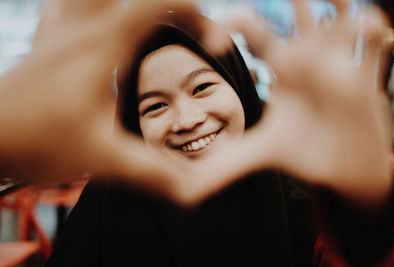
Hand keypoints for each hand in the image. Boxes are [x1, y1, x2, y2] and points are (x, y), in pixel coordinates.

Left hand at [0, 0, 226, 188]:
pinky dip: (88, 3)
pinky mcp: (47, 44)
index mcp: (103, 46)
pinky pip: (65, 3)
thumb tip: (193, 187)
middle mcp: (82, 28)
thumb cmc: (34, 142)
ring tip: (150, 20)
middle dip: (166, 2)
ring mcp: (60, 32)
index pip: (160, 4)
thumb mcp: (102, 157)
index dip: (197, 15)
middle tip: (182, 23)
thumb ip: (151, 169)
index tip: (213, 43)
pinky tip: (96, 16)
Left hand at [214, 0, 393, 204]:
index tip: (210, 43)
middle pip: (297, 6)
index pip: (250, 28)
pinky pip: (372, 40)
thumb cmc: (302, 154)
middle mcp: (308, 57)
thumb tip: (189, 188)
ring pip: (339, 11)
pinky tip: (371, 35)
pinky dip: (372, 29)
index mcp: (280, 66)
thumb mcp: (262, 153)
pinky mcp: (366, 77)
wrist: (342, 170)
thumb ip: (228, 163)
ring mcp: (339, 62)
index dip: (227, 24)